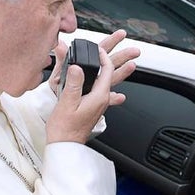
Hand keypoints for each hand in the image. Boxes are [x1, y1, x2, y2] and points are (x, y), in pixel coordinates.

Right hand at [47, 29, 137, 143]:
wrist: (65, 146)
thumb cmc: (64, 129)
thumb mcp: (66, 102)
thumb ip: (73, 83)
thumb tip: (77, 67)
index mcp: (99, 96)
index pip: (107, 69)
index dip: (104, 55)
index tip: (97, 47)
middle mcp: (102, 99)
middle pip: (112, 75)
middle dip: (119, 60)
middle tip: (130, 50)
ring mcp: (99, 104)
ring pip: (109, 82)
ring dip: (115, 71)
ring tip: (130, 64)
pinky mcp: (93, 107)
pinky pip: (102, 91)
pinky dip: (105, 83)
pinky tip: (115, 89)